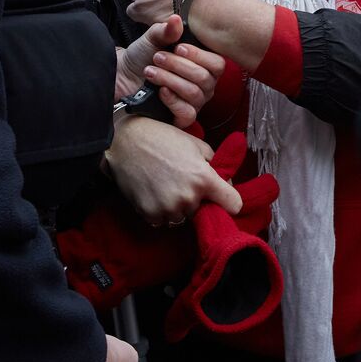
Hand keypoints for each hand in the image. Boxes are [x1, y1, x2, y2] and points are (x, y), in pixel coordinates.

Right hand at [106, 118, 242, 225]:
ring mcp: (168, 208)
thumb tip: (227, 184)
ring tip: (166, 187)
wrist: (126, 142)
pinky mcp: (150, 214)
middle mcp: (188, 198)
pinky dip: (161, 212)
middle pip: (203, 211)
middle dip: (197, 200)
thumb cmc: (163, 139)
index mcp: (204, 179)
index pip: (234, 205)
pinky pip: (163, 221)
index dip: (230, 201)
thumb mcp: (197, 145)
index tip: (222, 198)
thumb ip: (216, 166)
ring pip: (183, 218)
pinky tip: (155, 193)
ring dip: (178, 208)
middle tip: (182, 182)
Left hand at [114, 19, 225, 124]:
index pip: (217, 63)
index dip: (199, 56)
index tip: (177, 48)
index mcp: (205, 64)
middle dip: (178, 66)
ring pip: (194, 93)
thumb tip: (176, 19)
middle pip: (204, 78)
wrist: (125, 74)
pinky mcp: (183, 116)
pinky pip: (188, 112)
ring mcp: (196, 101)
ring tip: (150, 71)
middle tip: (157, 58)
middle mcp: (206, 84)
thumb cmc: (145, 55)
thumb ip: (167, 30)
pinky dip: (173, 100)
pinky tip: (160, 91)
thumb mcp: (154, 38)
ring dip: (170, 79)